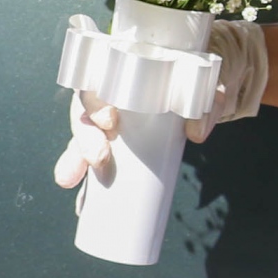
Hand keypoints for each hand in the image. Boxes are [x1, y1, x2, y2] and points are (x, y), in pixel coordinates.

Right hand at [53, 17, 268, 190]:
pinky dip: (88, 187)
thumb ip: (207, 99)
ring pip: (82, 140)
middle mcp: (108, 98)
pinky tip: (84, 205)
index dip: (96, 102)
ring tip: (71, 179)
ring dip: (74, 161)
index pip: (97, 82)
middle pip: (84, 114)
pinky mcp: (116, 149)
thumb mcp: (206, 81)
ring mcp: (109, 126)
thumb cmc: (196, 75)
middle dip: (84, 138)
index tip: (109, 122)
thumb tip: (196, 132)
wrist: (203, 86)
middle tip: (97, 158)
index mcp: (121, 72)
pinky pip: (95, 166)